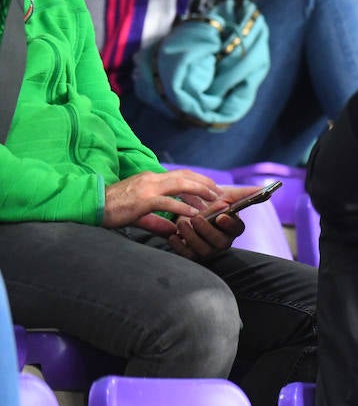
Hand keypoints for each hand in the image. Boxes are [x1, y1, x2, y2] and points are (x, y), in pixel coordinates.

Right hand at [103, 169, 221, 234]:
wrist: (90, 206)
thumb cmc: (112, 210)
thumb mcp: (139, 214)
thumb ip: (156, 221)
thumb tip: (171, 231)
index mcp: (150, 179)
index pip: (180, 174)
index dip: (198, 179)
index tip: (211, 188)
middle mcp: (151, 179)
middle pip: (184, 176)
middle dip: (204, 183)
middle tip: (219, 192)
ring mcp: (147, 188)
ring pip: (180, 184)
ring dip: (199, 191)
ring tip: (212, 200)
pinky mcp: (142, 201)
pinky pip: (167, 202)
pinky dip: (182, 207)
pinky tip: (194, 213)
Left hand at [166, 187, 249, 261]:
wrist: (189, 209)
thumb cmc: (211, 203)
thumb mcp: (226, 195)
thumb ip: (245, 193)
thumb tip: (266, 190)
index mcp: (233, 228)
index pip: (237, 230)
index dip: (230, 224)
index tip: (220, 216)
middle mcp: (223, 242)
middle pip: (221, 243)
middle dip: (207, 230)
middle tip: (195, 218)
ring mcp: (208, 250)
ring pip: (203, 250)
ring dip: (191, 236)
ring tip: (181, 222)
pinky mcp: (192, 255)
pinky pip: (187, 256)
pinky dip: (179, 246)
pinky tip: (173, 235)